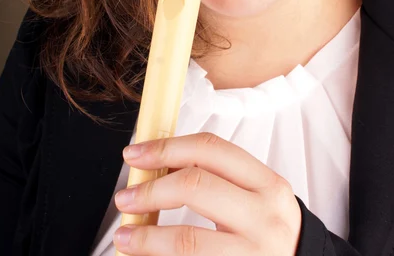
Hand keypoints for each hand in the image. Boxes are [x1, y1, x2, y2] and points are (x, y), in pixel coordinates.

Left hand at [113, 132, 301, 254]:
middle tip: (125, 197)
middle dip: (150, 191)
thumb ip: (216, 178)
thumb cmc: (268, 230)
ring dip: (146, 237)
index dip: (166, 147)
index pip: (210, 149)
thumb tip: (157, 167)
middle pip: (195, 187)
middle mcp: (266, 217)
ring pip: (187, 241)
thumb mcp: (255, 197)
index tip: (135, 154)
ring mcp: (255, 255)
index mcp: (267, 184)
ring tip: (125, 236)